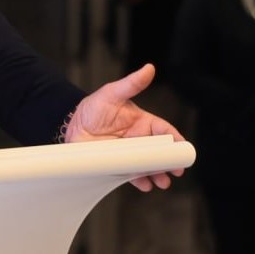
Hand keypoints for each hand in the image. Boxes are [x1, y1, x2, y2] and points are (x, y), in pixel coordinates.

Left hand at [63, 63, 185, 191]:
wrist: (72, 124)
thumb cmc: (93, 107)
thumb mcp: (112, 93)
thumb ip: (132, 84)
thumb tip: (149, 68)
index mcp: (143, 122)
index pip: (164, 131)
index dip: (176, 140)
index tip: (183, 149)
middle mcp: (139, 140)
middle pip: (161, 153)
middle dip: (170, 163)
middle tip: (176, 172)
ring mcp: (130, 154)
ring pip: (149, 166)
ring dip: (157, 175)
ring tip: (161, 182)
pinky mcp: (118, 165)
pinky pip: (132, 175)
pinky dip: (139, 181)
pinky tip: (144, 185)